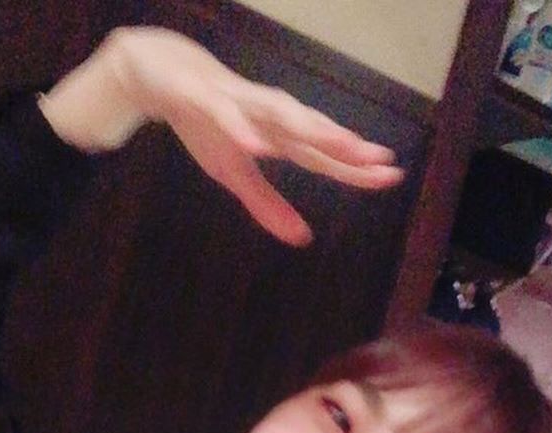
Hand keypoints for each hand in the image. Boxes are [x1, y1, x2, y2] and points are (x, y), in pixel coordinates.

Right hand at [39, 27, 403, 245]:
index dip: (355, 166)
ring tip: (340, 144)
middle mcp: (266, 116)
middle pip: (312, 133)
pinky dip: (243, 130)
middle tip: (381, 160)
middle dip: (345, 146)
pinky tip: (257, 145)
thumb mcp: (234, 174)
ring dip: (311, 129)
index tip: (392, 176)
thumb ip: (267, 205)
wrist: (159, 75)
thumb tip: (303, 239)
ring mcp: (239, 104)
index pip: (322, 155)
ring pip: (281, 116)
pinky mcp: (206, 99)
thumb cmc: (205, 123)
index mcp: (276, 136)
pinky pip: (228, 117)